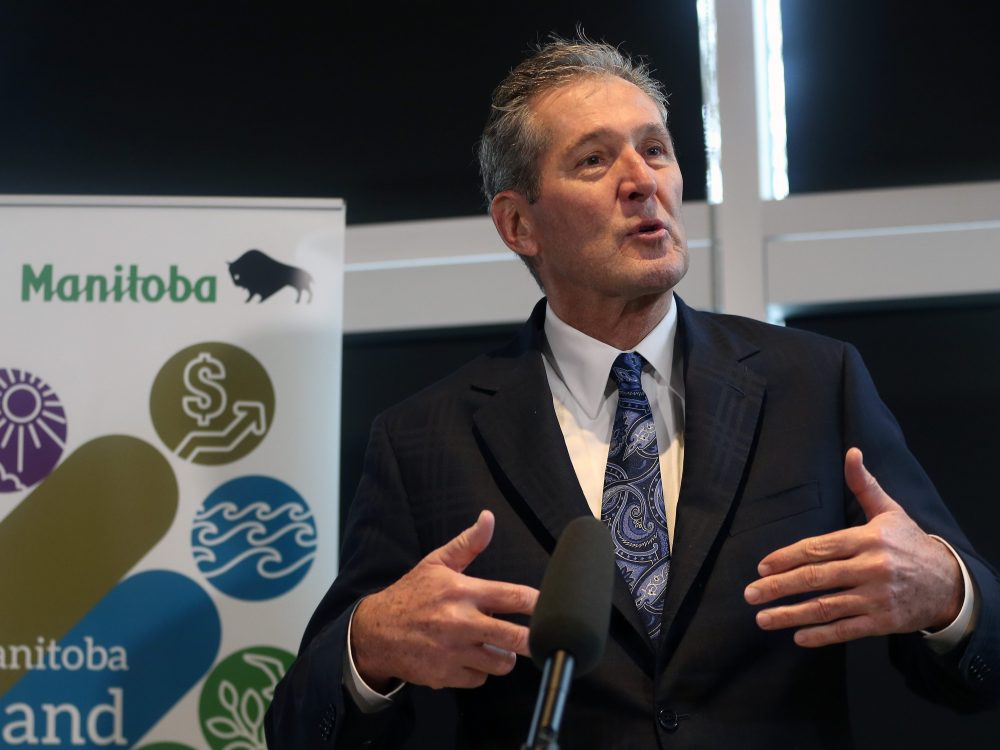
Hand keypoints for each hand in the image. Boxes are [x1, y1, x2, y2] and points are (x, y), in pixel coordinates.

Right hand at [351, 510, 538, 689]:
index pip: (514, 597)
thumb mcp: (436, 563)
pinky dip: (479, 671)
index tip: (550, 607)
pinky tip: (469, 657)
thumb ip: (468, 543)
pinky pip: (480, 679)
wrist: (375, 632)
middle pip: (517, 638)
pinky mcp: (446, 676)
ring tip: (495, 644)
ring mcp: (454, 653)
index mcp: (463, 592)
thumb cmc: (410, 595)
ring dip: (504, 656)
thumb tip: (488, 518)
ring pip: (502, 663)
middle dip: (536, 640)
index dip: (539, 603)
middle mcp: (461, 623)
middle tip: (543, 639)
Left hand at [743, 448, 962, 646]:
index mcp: (867, 539)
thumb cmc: (911, 544)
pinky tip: (798, 637)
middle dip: (779, 587)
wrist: (950, 584)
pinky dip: (822, 635)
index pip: (818, 548)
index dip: (787, 558)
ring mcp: (877, 597)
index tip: (763, 566)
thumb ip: (864, 485)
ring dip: (791, 615)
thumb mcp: (890, 512)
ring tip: (762, 618)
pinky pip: (847, 629)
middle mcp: (871, 568)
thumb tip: (851, 452)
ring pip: (826, 607)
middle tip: (750, 594)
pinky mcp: (885, 622)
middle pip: (816, 577)